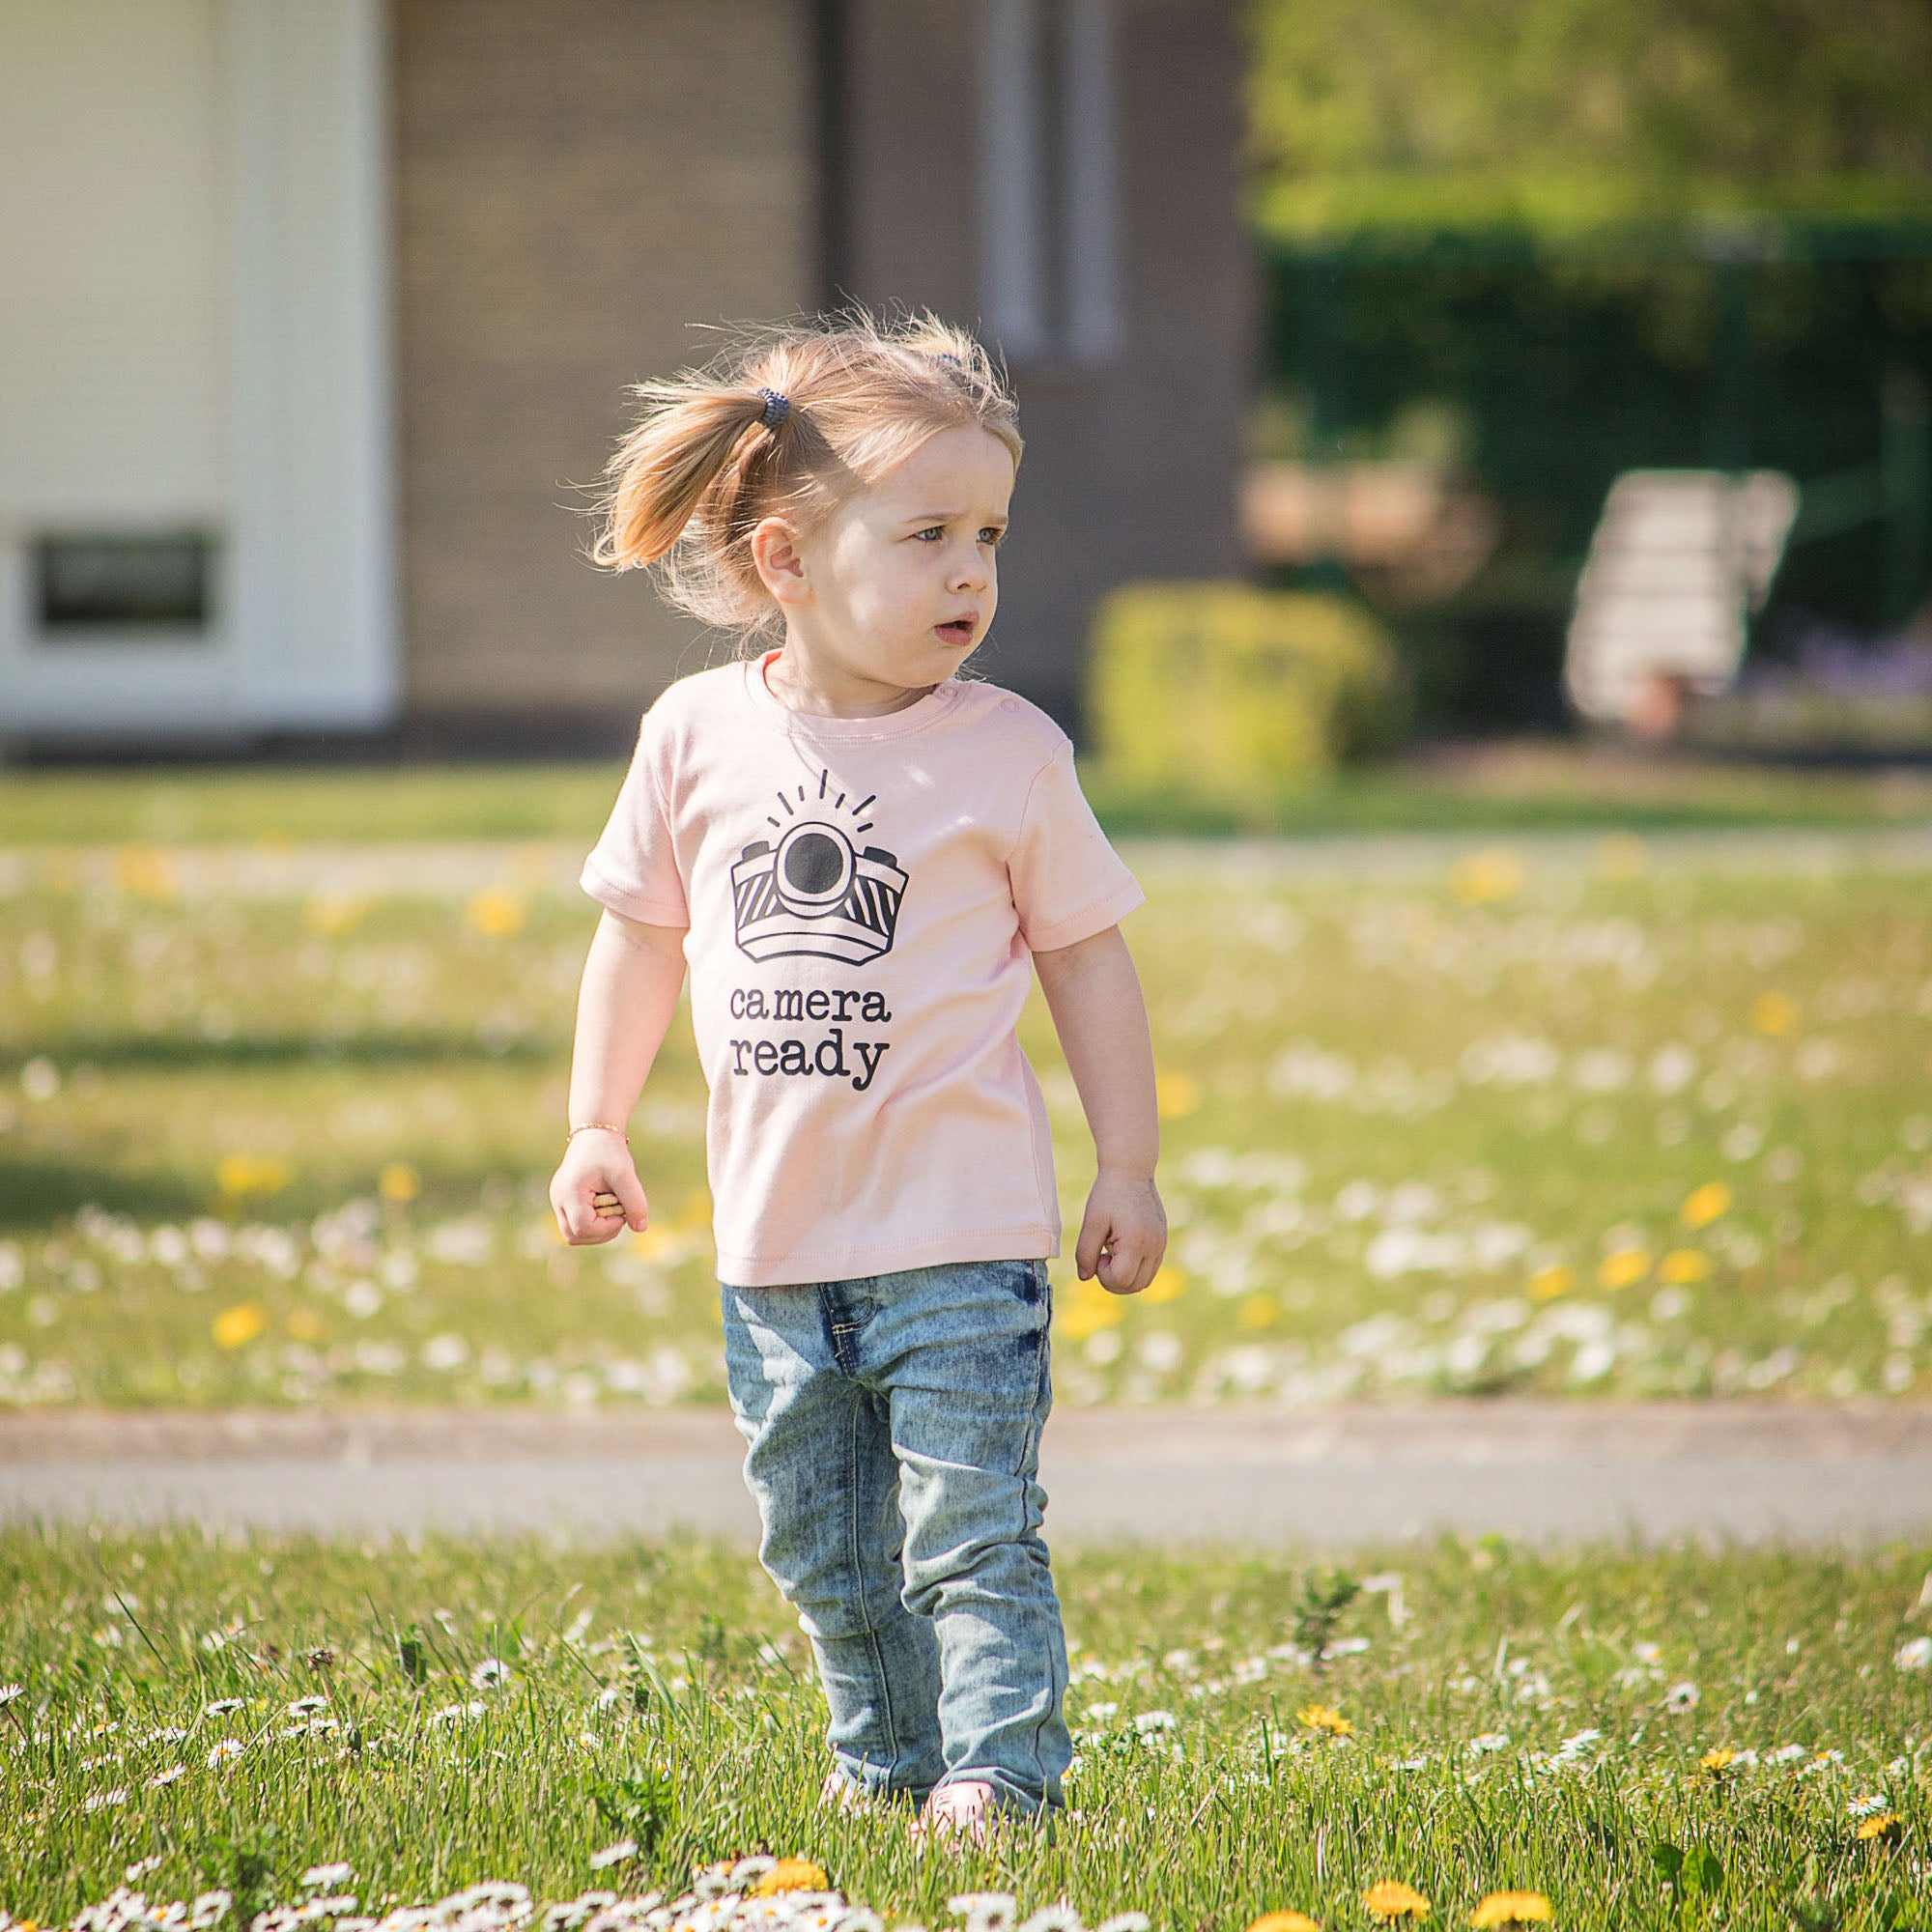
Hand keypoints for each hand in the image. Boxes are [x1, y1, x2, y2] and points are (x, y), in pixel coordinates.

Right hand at [550, 1129, 650, 1245]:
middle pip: (575, 1236)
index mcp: (569, 1193)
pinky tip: (606, 1205)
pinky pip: (575, 1225)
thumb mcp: (625, 1174)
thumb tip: (640, 1228)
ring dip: (598, 1229)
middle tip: (619, 1212)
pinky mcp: (563, 1202)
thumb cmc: (609, 1152)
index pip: (583, 1228)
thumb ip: (635, 1202)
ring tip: (613, 1207)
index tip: (622, 1211)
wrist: (595, 1134)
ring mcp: (558, 1202)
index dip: (607, 1227)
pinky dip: (594, 1222)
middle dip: (601, 1232)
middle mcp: (558, 1200)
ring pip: (574, 1235)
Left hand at [1074, 1168, 1166, 1293]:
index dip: (1104, 1274)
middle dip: (1114, 1279)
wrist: (1131, 1170)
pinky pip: (1151, 1268)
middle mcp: (1154, 1246)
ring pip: (1145, 1280)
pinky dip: (1135, 1268)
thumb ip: (1085, 1253)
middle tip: (1102, 1255)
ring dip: (1125, 1276)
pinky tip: (1122, 1248)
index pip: (1122, 1280)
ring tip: (1112, 1251)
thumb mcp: (1092, 1223)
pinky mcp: (1162, 1241)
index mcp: (1137, 1242)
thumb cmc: (1108, 1194)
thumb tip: (1085, 1278)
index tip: (1098, 1253)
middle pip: (1135, 1286)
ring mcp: (1161, 1244)